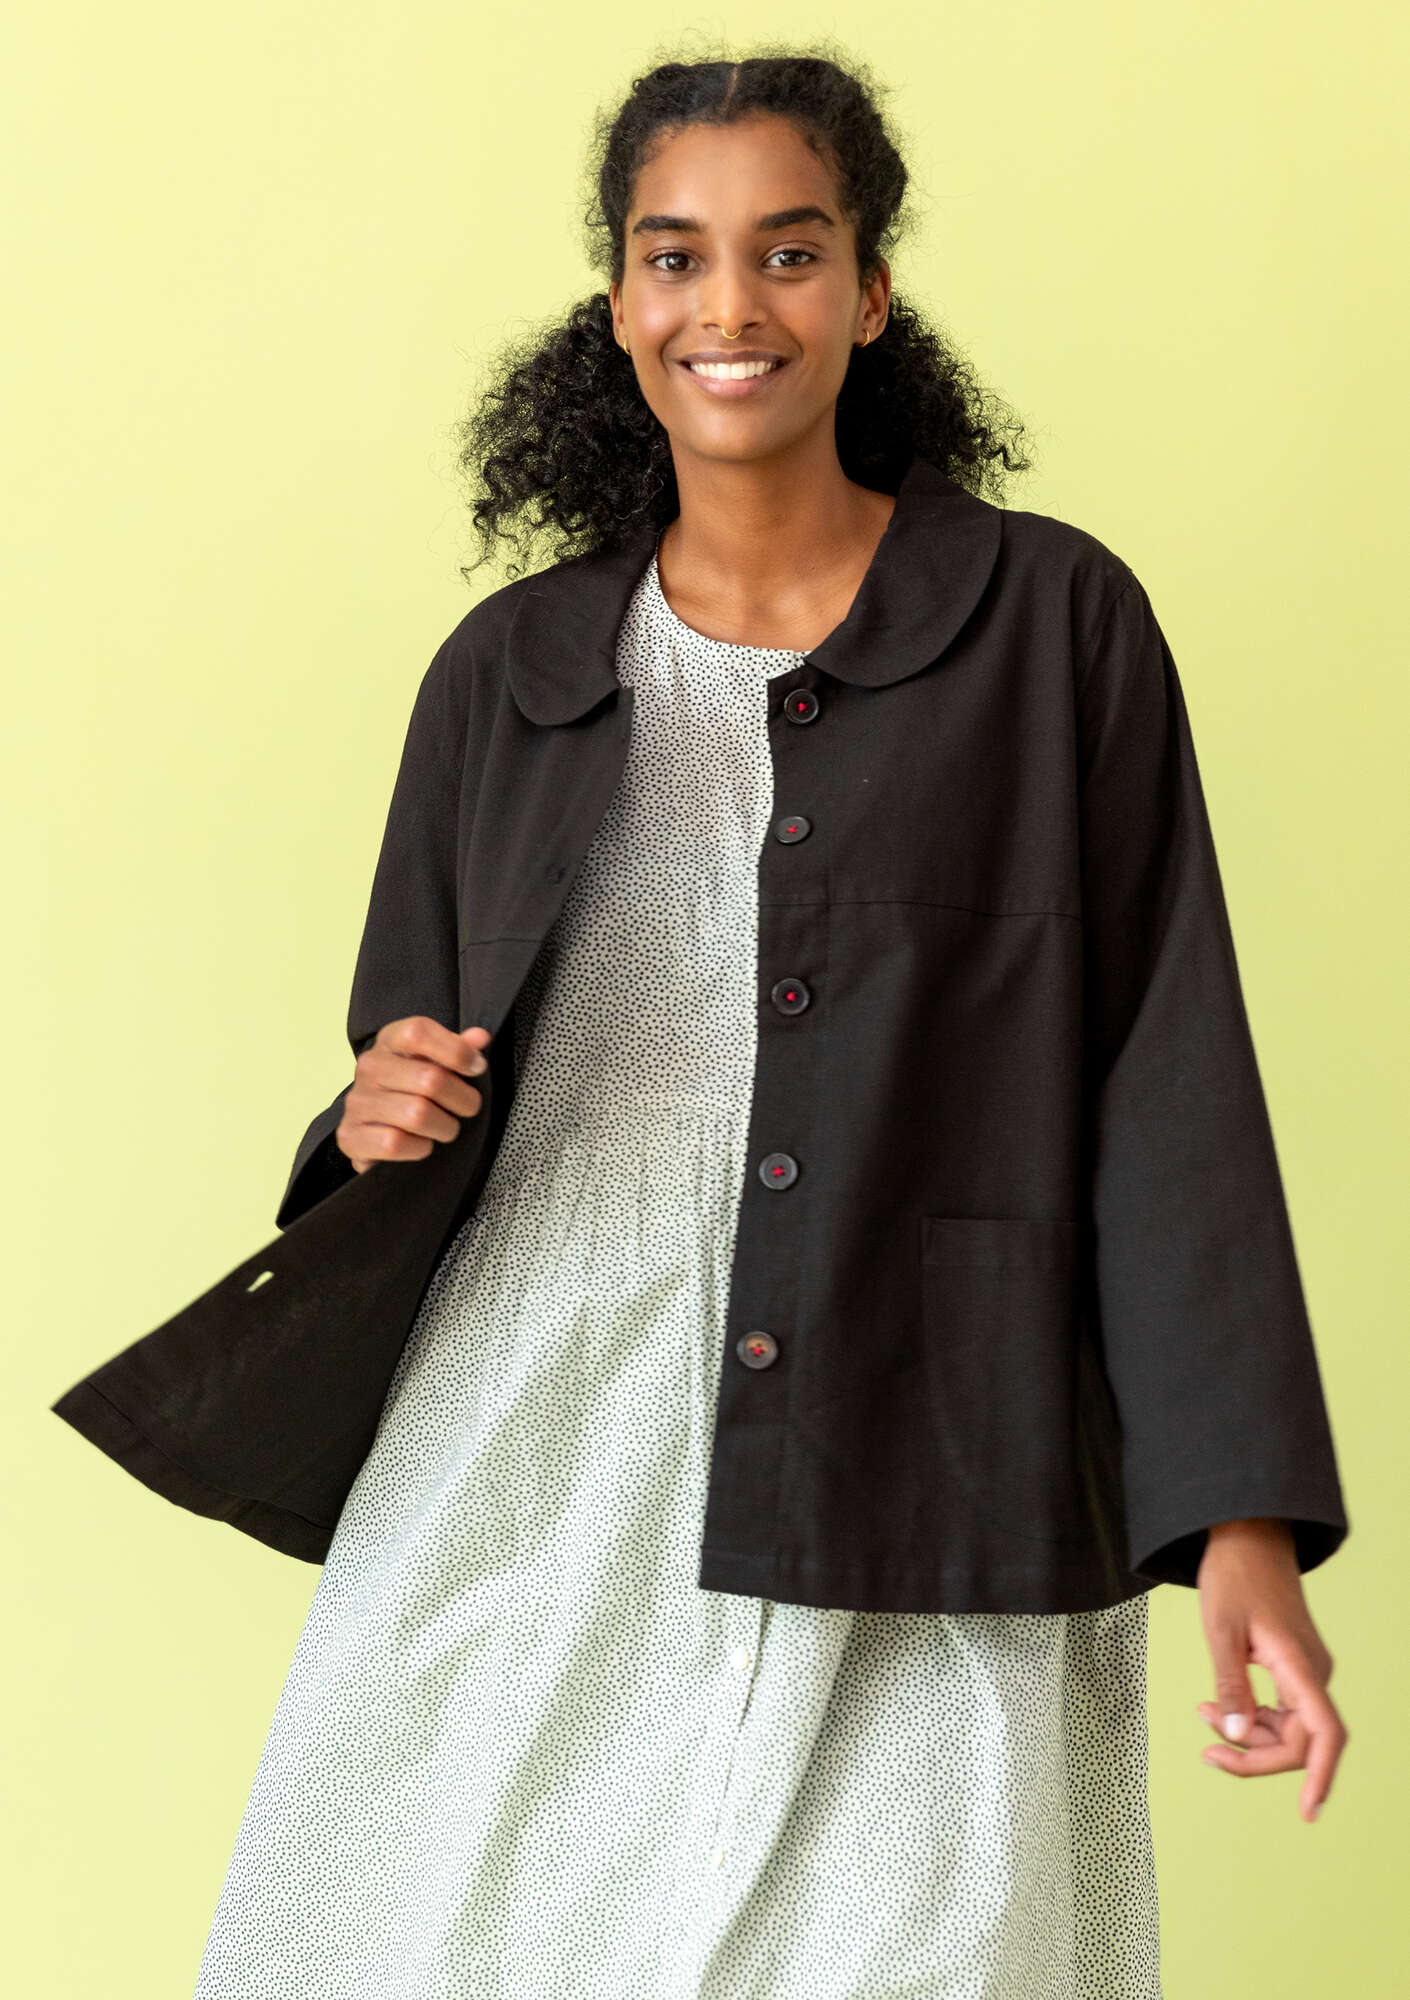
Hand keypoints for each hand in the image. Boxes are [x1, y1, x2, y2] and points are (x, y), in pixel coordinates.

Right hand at [337, 1016, 492, 1171]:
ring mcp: (357, 1102)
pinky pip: (394, 1143)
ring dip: (444, 1127)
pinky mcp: (350, 1136)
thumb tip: (480, 1037)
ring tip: (446, 1128)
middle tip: (468, 1108)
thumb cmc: (413, 1091)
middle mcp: (369, 1067)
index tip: (477, 1068)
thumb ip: (459, 1049)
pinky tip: (421, 1143)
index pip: (419, 1032)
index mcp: (390, 1040)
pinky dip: (419, 1148)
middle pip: (430, 1079)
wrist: (374, 1129)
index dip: (456, 1050)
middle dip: (462, 1100)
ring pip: (417, 1114)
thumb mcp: (437, 1063)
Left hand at [1194, 1516, 1347, 1822]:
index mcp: (1301, 1665)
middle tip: (1207, 1751)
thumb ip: (1229, 1684)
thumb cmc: (1233, 1575)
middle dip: (1255, 1754)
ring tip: (1201, 1716)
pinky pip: (1281, 1710)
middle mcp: (1313, 1673)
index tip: (1307, 1812)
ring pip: (1288, 1729)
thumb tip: (1234, 1734)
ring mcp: (1306, 1672)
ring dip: (1248, 1734)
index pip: (1324, 1733)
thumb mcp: (1219, 1629)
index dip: (1321, 1777)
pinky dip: (1250, 1716)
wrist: (1248, 1536)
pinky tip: (1214, 1708)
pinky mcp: (1294, 1668)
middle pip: (1299, 1741)